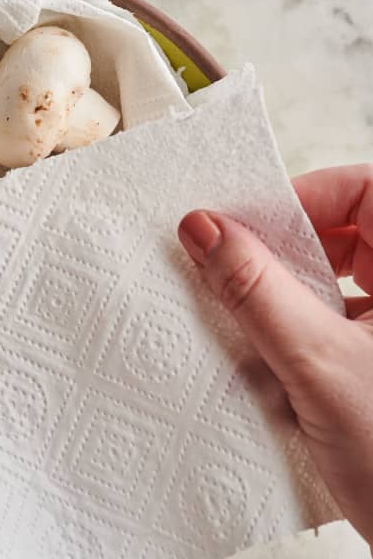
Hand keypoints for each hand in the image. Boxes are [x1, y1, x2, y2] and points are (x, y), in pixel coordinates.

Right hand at [178, 164, 372, 545]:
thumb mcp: (317, 366)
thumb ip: (257, 291)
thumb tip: (203, 228)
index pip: (364, 190)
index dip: (303, 196)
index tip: (241, 224)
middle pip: (347, 235)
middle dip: (285, 253)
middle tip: (230, 271)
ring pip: (335, 284)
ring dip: (284, 300)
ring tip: (245, 326)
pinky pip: (333, 328)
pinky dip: (295, 338)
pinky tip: (265, 369)